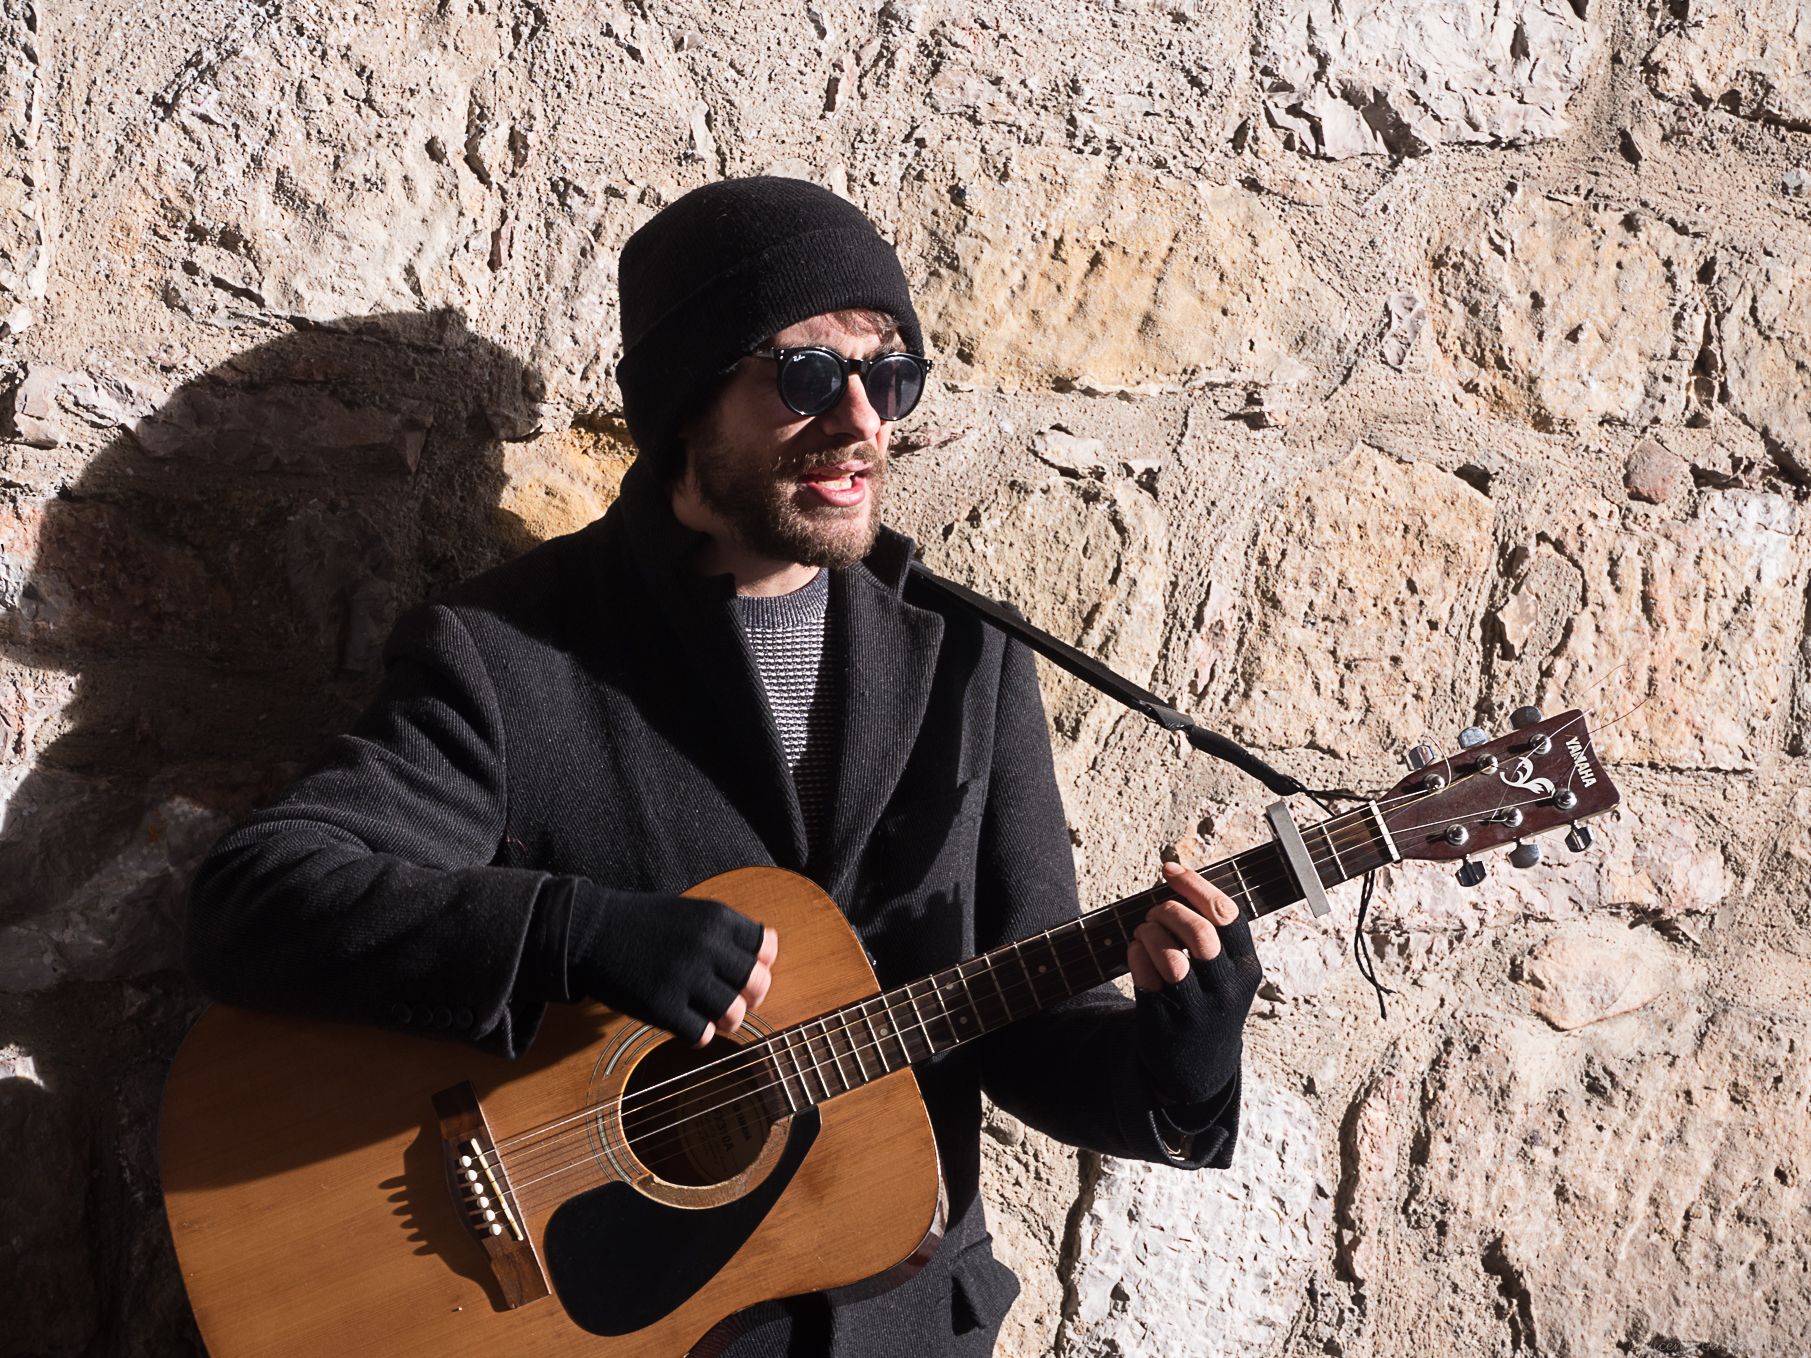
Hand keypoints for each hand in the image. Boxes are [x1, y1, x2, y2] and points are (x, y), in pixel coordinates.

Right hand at [561, 886, 778, 1045]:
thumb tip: (766, 960)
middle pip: (758, 983)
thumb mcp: (689, 913)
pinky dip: (699, 1034)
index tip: (748, 969)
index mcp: (716, 918)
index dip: (762, 962)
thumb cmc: (642, 924)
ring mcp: (685, 978)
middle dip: (752, 996)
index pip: (766, 946)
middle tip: (737, 1000)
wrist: (589, 931)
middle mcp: (706, 946)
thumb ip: (724, 933)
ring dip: (727, 1020)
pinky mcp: (662, 1007)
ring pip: (734, 1014)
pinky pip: (702, 1034)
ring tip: (712, 1016)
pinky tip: (686, 1024)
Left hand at [1132, 861, 1261, 1104]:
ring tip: (1144, 930)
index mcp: (1247, 968)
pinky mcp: (1165, 1022)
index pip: (1227, 914)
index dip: (1195, 885)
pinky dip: (1135, 953)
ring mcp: (1197, 1009)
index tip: (1170, 868)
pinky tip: (1135, 949)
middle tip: (1155, 910)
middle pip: (1199, 932)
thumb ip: (1214, 932)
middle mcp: (1227, 989)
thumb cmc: (1210, 1000)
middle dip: (1169, 910)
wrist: (1197, 1066)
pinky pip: (1144, 975)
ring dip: (1149, 932)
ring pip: (1169, 955)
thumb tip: (1178, 878)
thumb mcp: (1228, 972)